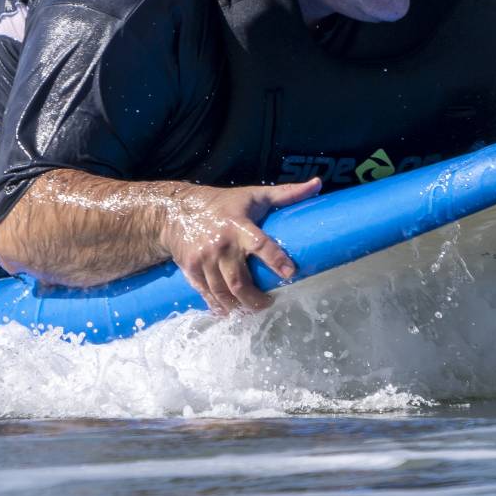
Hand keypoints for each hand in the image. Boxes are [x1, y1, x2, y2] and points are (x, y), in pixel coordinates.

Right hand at [159, 177, 321, 314]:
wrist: (178, 210)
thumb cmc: (224, 203)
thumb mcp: (254, 194)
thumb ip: (286, 193)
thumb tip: (317, 184)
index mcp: (238, 225)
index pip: (260, 244)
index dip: (275, 259)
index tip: (290, 273)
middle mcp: (220, 244)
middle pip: (238, 280)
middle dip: (255, 298)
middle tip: (269, 303)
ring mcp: (203, 259)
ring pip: (222, 292)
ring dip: (238, 306)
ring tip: (251, 310)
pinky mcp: (191, 269)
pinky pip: (206, 293)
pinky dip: (217, 306)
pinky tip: (229, 312)